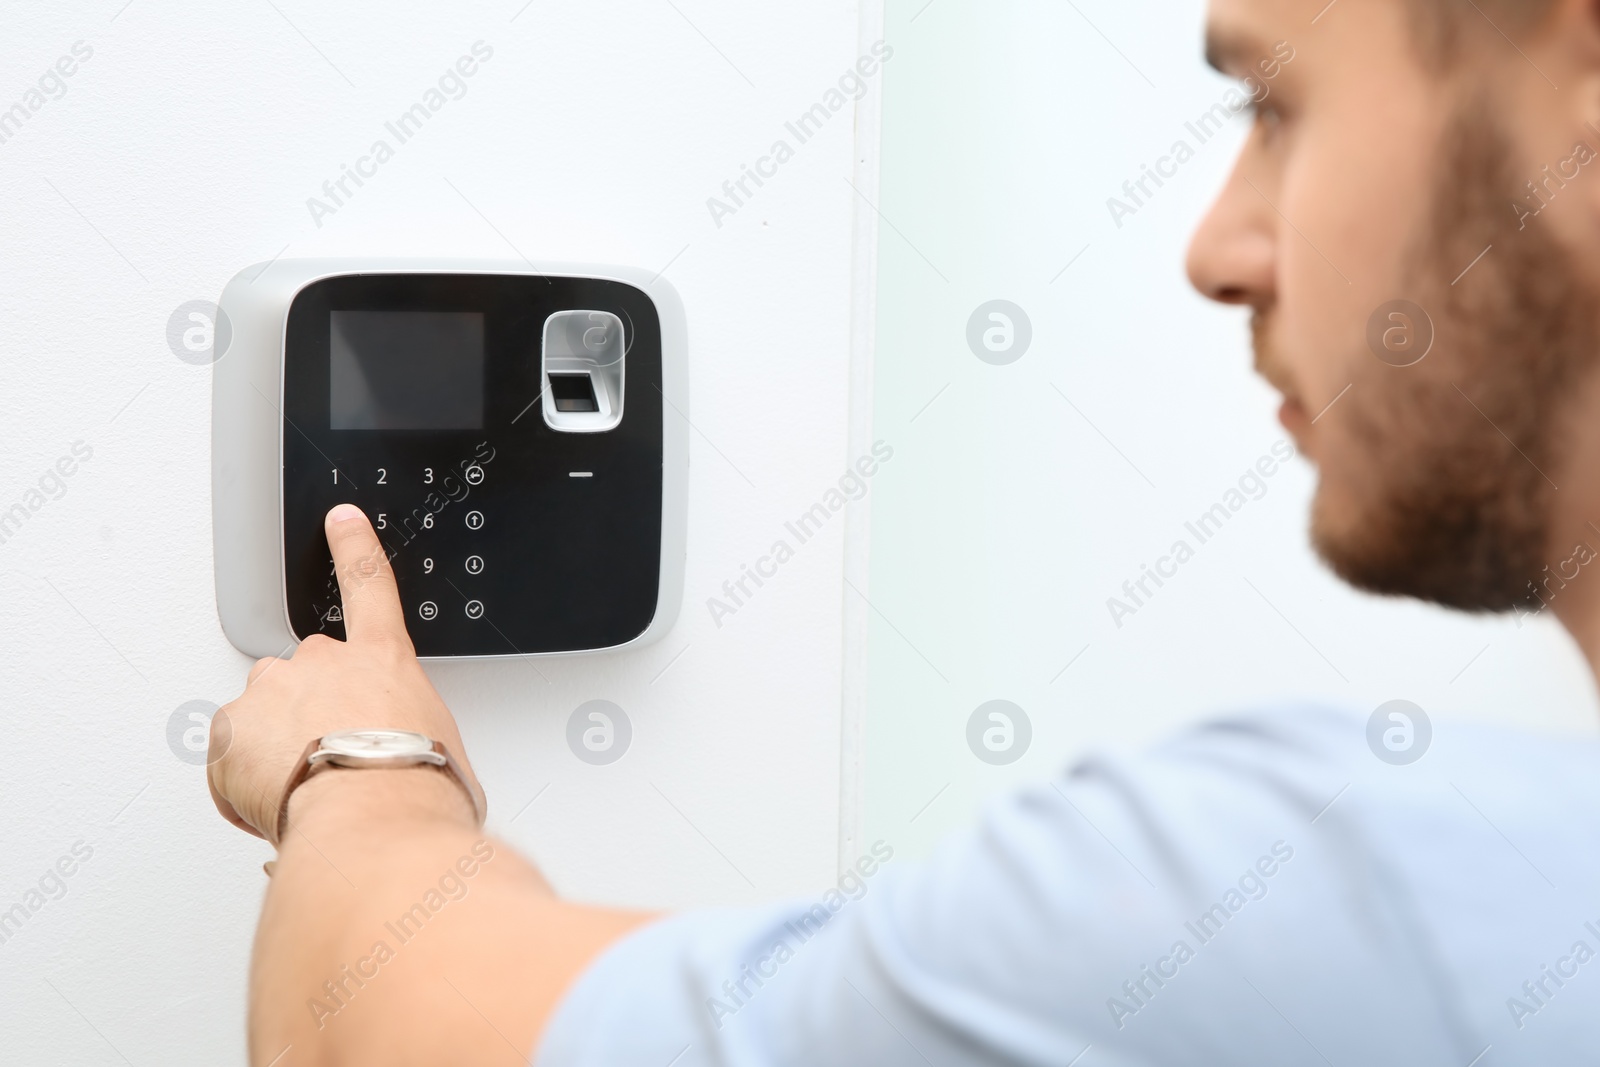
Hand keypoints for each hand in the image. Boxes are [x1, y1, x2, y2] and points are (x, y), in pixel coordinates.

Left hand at [207, 503, 480, 843]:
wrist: (374, 817)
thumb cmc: (415, 789)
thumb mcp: (447, 755)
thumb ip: (421, 743)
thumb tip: (423, 769)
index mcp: (384, 660)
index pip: (369, 586)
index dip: (354, 550)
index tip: (342, 521)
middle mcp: (323, 663)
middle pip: (304, 675)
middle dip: (308, 712)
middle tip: (329, 760)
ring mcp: (272, 691)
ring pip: (260, 715)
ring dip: (272, 747)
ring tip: (303, 789)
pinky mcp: (229, 729)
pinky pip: (227, 760)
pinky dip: (241, 784)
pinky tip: (275, 805)